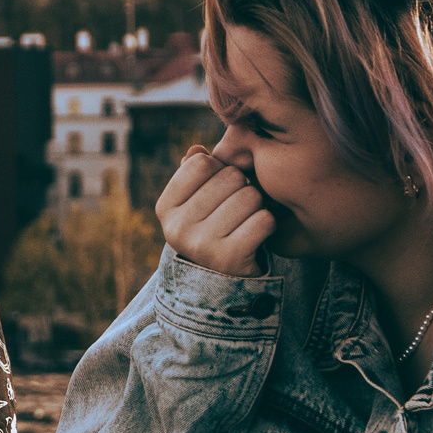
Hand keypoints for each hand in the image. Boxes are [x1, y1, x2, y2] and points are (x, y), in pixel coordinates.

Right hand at [156, 148, 274, 276]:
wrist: (222, 282)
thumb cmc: (212, 228)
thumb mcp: (196, 202)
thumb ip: (194, 173)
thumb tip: (196, 150)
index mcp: (165, 208)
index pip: (201, 163)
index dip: (219, 169)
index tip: (220, 188)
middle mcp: (177, 228)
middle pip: (229, 177)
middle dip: (241, 187)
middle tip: (237, 207)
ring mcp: (201, 246)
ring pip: (250, 196)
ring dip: (257, 205)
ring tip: (246, 220)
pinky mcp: (230, 259)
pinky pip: (264, 220)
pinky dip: (267, 224)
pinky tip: (257, 234)